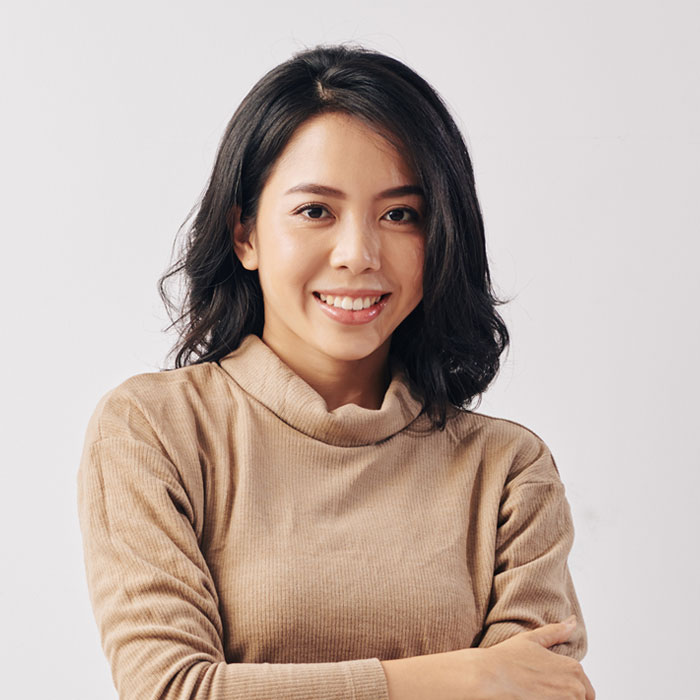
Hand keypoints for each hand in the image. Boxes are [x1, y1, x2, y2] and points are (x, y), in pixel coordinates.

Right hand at [473, 615, 595, 698]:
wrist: (489, 677)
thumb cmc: (507, 658)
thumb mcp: (532, 639)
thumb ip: (556, 631)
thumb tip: (573, 621)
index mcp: (573, 668)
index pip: (587, 691)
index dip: (569, 689)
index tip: (549, 686)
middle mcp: (574, 688)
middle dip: (566, 697)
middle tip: (542, 691)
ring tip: (537, 694)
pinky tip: (533, 698)